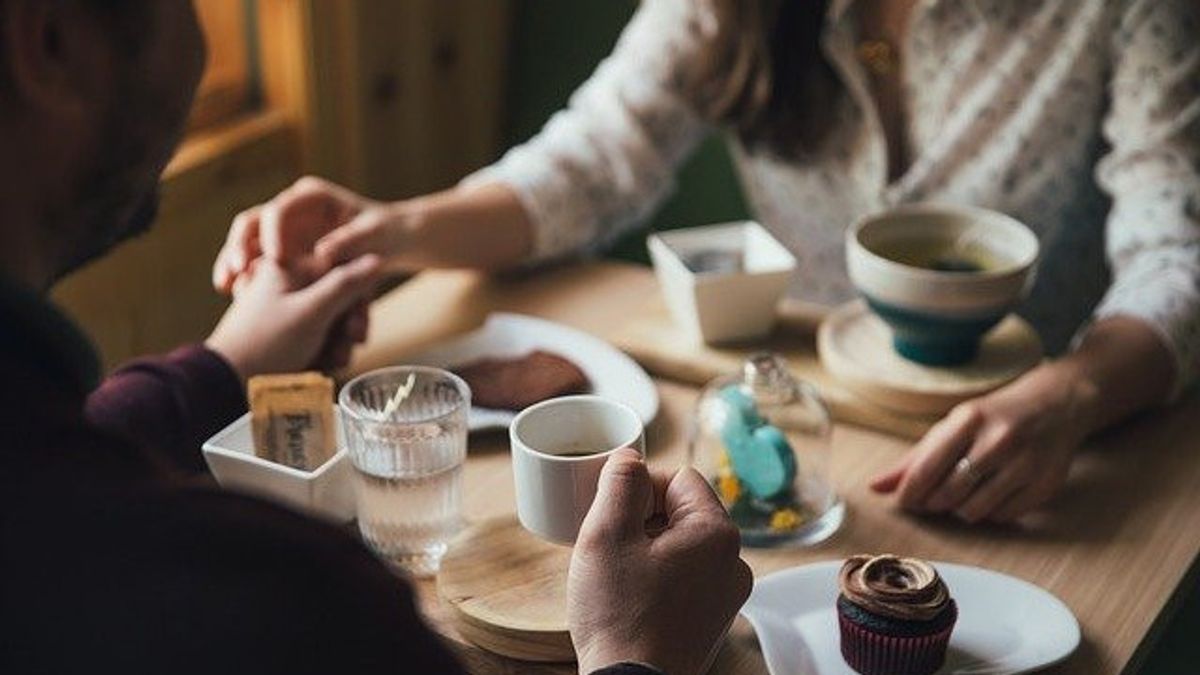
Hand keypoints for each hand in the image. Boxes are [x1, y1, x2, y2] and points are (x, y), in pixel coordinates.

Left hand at [206, 255, 381, 379]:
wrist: (228, 382)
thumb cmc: (265, 344)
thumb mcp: (311, 311)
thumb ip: (345, 285)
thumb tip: (376, 258)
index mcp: (289, 267)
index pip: (342, 269)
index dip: (356, 298)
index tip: (356, 323)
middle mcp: (289, 284)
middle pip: (339, 298)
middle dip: (347, 326)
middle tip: (348, 345)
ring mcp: (287, 309)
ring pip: (331, 320)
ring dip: (338, 343)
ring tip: (330, 361)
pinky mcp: (286, 332)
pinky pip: (318, 337)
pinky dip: (324, 351)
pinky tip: (320, 365)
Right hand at [212, 176, 411, 293]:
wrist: (390, 242)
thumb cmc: (385, 234)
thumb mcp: (374, 236)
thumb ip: (351, 241)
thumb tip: (323, 252)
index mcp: (312, 197)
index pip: (280, 209)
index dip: (273, 233)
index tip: (276, 259)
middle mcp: (292, 209)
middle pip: (252, 222)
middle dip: (240, 245)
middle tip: (236, 271)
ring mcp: (284, 229)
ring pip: (247, 242)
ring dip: (233, 262)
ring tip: (225, 286)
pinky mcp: (282, 250)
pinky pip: (254, 261)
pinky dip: (243, 275)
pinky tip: (234, 294)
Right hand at [568, 449, 752, 674]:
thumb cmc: (619, 616)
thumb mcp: (606, 534)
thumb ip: (619, 483)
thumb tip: (629, 457)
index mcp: (716, 533)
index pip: (679, 477)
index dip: (639, 488)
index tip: (612, 515)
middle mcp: (733, 562)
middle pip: (682, 511)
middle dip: (642, 520)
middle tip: (611, 548)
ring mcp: (726, 595)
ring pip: (681, 545)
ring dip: (648, 550)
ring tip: (619, 576)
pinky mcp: (712, 620)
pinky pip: (685, 578)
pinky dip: (658, 578)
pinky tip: (631, 599)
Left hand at [870, 362, 1099, 523]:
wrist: (1057, 405)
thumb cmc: (993, 417)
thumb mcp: (953, 426)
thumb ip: (914, 459)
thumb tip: (875, 487)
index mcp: (970, 420)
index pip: (927, 468)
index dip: (909, 493)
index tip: (903, 502)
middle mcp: (1000, 440)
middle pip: (949, 493)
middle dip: (933, 503)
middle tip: (932, 499)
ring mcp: (1027, 463)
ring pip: (975, 510)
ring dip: (959, 510)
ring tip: (961, 495)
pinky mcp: (1046, 484)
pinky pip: (1003, 516)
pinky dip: (989, 514)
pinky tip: (989, 495)